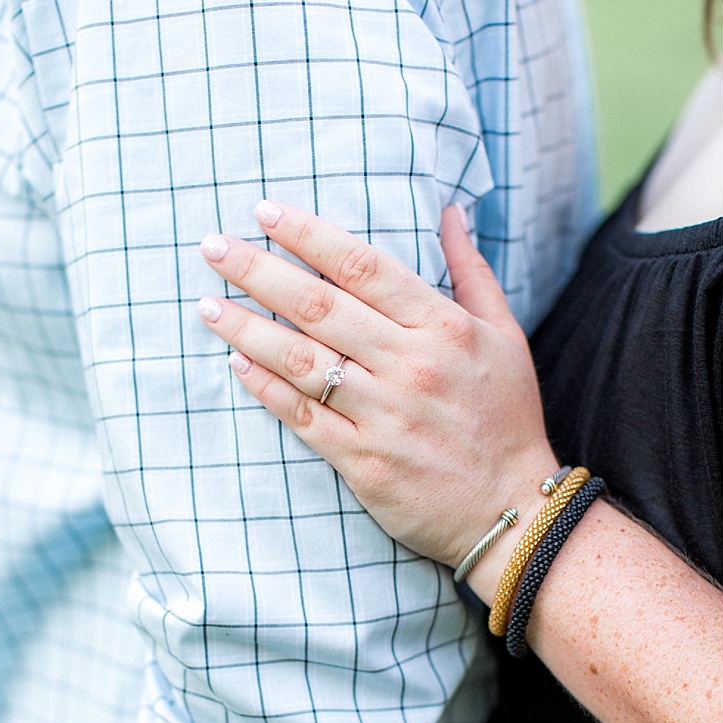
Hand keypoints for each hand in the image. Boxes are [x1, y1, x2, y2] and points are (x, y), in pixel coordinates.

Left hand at [197, 201, 558, 577]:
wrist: (514, 510)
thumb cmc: (507, 418)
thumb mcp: (505, 337)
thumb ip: (471, 272)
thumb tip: (448, 212)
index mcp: (444, 328)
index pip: (362, 266)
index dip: (307, 233)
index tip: (263, 211)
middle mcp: (412, 366)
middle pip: (318, 305)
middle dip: (257, 269)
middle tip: (212, 246)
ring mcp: (385, 415)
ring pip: (300, 359)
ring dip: (246, 327)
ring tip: (208, 304)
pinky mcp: (364, 460)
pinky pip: (301, 415)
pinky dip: (264, 386)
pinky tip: (236, 361)